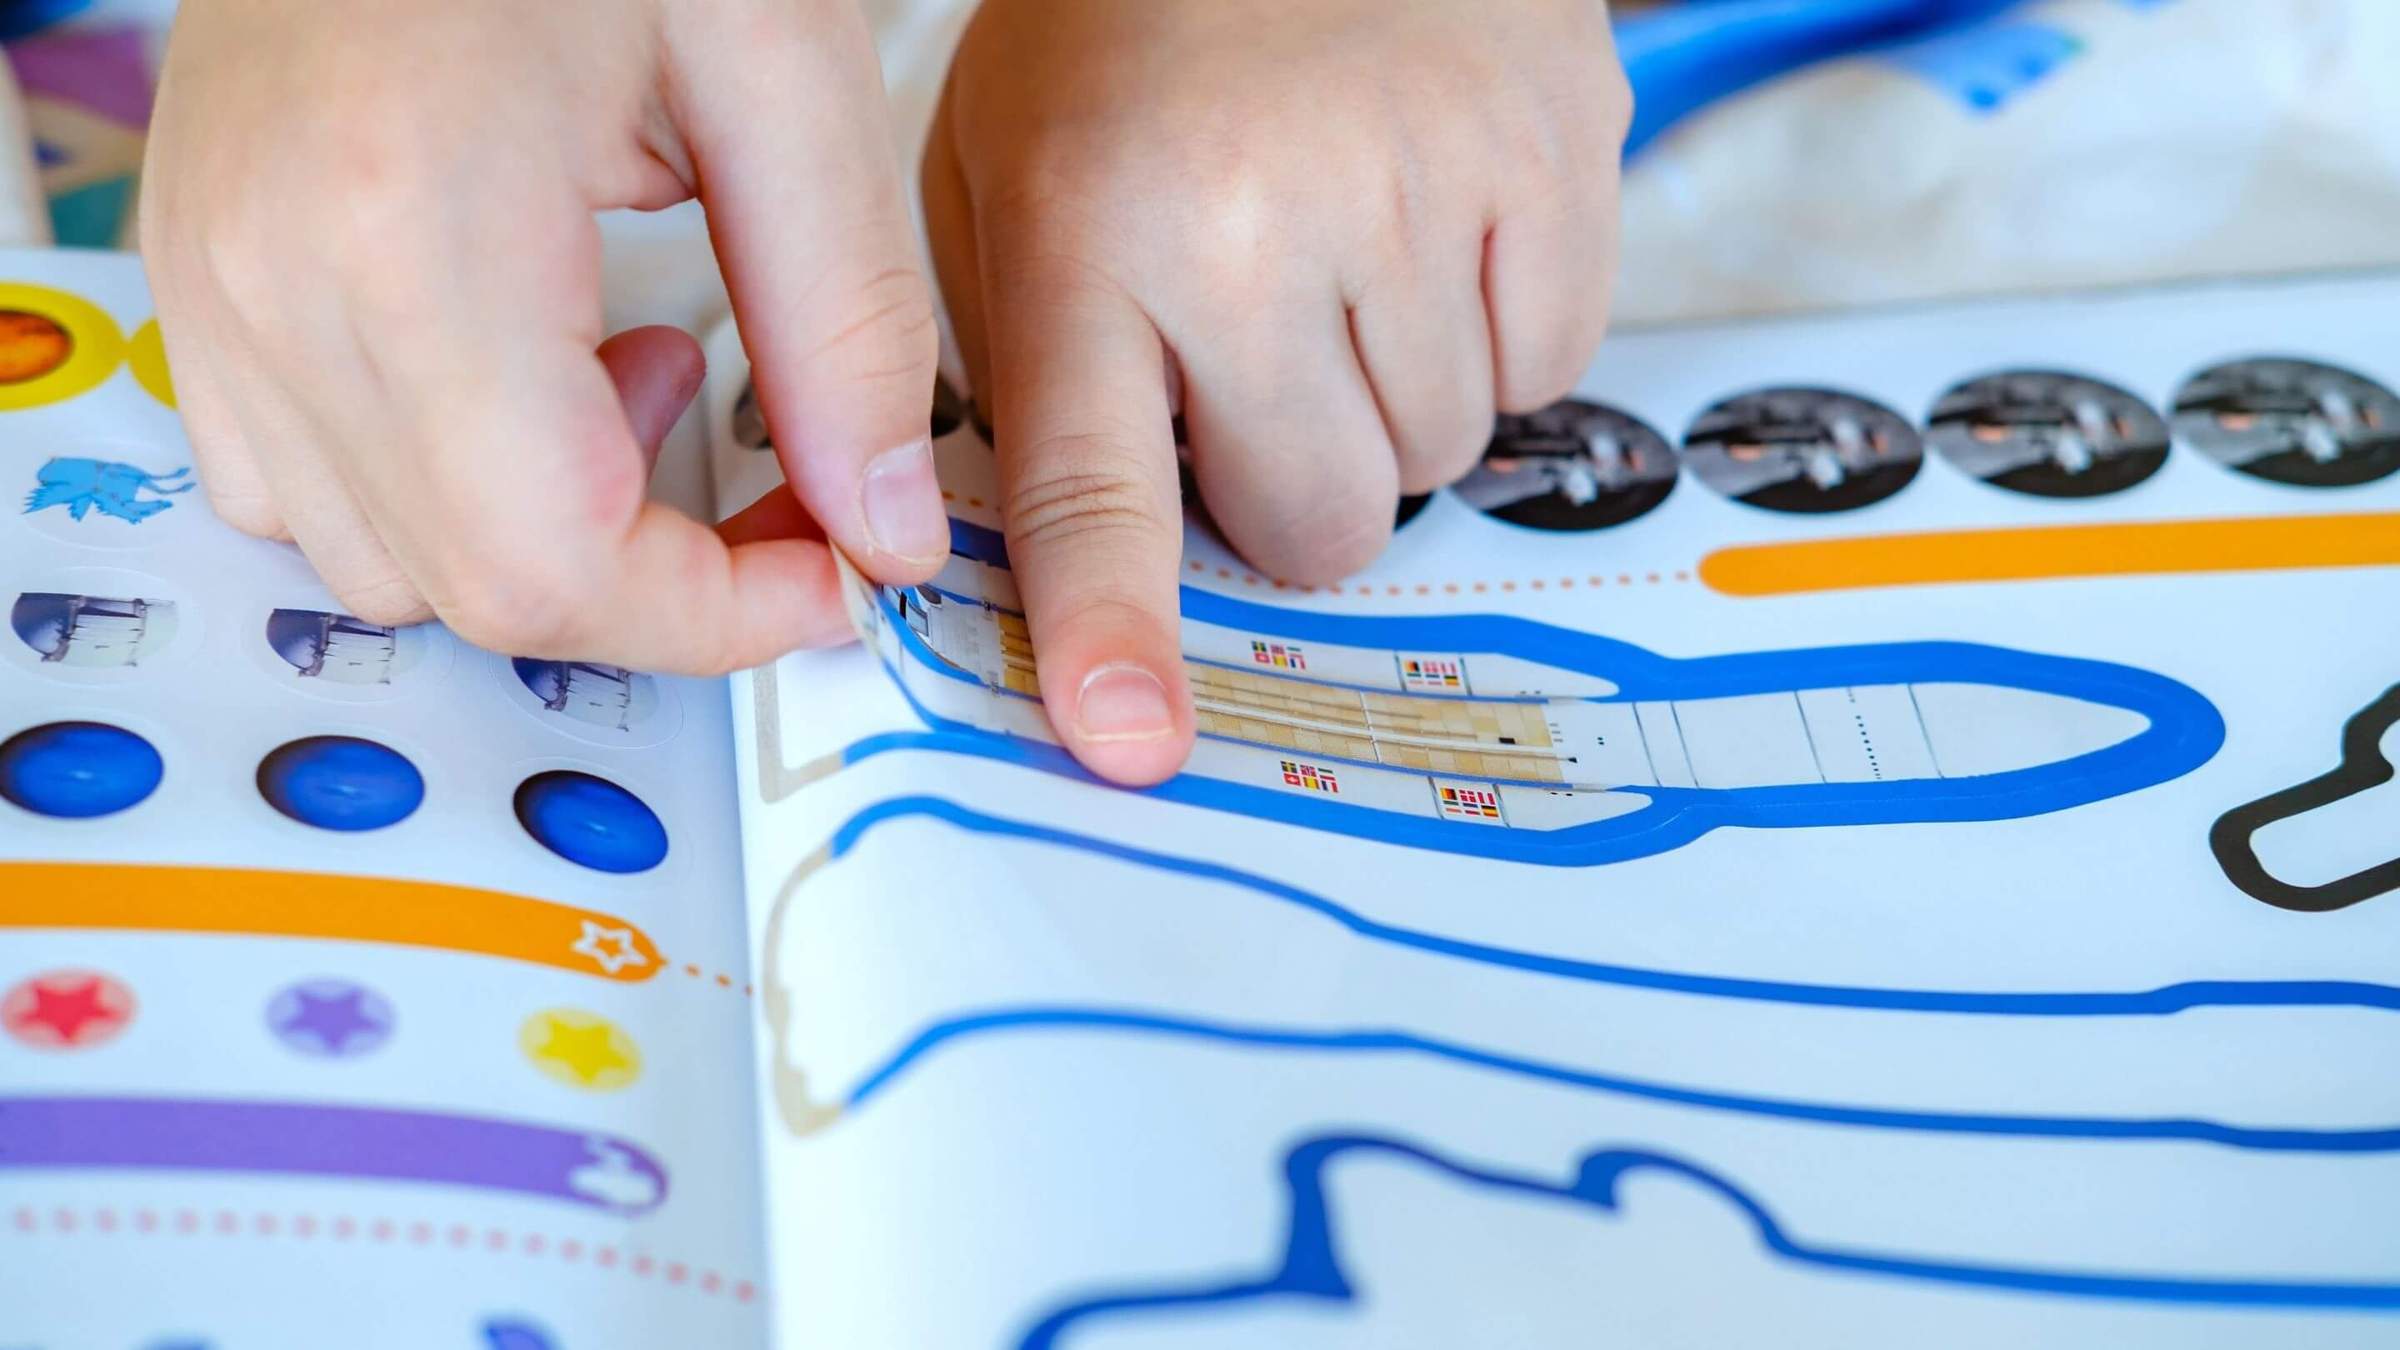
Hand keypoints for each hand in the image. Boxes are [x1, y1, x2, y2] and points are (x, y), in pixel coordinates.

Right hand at [143, 0, 949, 672]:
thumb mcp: (781, 73)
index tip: (828, 575)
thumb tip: (884, 526)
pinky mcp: (198, 276)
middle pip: (475, 589)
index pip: (553, 563)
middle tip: (770, 481)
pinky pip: (302, 488)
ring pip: (385, 564)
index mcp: (413, 223)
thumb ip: (847, 323)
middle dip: (658, 583)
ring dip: (552, 534)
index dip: (713, 617)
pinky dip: (445, 488)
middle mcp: (272, 277)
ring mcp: (212, 284)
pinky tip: (533, 367)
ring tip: (639, 371)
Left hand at [926, 0, 1629, 784]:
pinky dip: (1493, 338)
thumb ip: (1014, 360)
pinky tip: (1432, 231)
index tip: (1129, 738)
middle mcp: (1253, 221)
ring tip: (1343, 265)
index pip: (1096, 483)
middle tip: (1261, 373)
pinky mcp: (1556, 154)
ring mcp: (1421, 187)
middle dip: (1290, 490)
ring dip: (1390, 408)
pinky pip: (1548, 372)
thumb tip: (1051, 564)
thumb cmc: (1134, 23)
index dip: (1115, 627)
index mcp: (1088, 227)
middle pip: (1316, 524)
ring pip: (1438, 461)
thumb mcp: (999, 169)